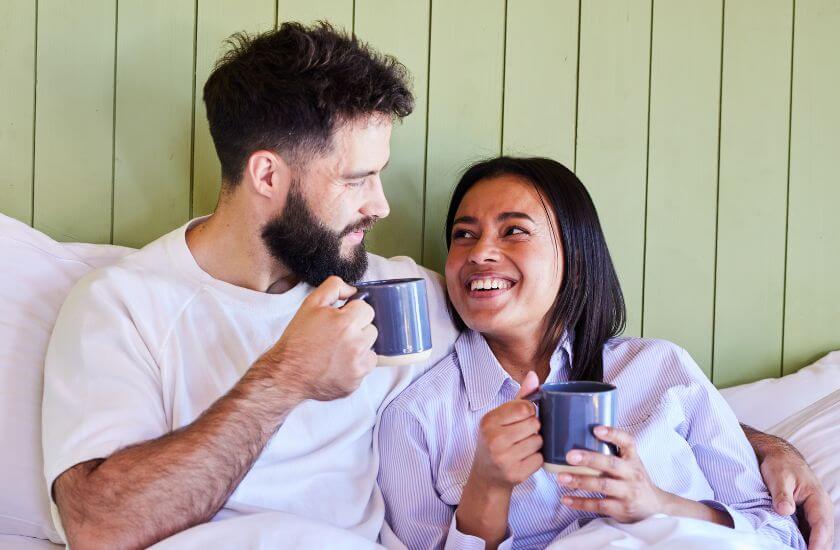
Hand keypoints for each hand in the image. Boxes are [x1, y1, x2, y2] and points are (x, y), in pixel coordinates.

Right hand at [259, 276, 377, 401]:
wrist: (286, 374)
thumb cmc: (297, 340)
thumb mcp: (310, 305)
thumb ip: (333, 287)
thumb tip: (353, 290)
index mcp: (345, 322)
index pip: (366, 309)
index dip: (352, 313)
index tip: (340, 321)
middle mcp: (355, 343)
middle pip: (371, 328)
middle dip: (357, 329)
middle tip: (337, 336)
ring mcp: (357, 363)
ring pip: (371, 347)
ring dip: (359, 347)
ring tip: (337, 351)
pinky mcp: (356, 380)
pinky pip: (368, 365)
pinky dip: (357, 364)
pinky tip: (339, 364)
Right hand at [469, 371, 542, 489]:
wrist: (486, 476)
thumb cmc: (496, 442)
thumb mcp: (501, 418)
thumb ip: (519, 397)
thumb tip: (534, 375)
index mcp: (488, 421)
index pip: (524, 407)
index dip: (529, 412)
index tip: (521, 419)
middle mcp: (493, 439)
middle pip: (534, 424)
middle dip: (532, 429)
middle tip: (520, 436)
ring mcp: (503, 458)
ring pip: (539, 441)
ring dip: (535, 444)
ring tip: (521, 448)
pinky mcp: (515, 474)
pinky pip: (540, 459)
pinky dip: (536, 459)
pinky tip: (523, 460)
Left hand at [558, 426, 667, 522]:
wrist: (655, 508)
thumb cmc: (634, 480)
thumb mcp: (630, 464)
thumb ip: (612, 454)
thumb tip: (579, 438)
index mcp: (633, 459)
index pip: (627, 442)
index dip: (613, 434)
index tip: (596, 429)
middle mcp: (632, 474)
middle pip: (611, 464)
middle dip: (589, 459)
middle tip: (569, 456)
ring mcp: (628, 492)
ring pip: (602, 486)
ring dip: (580, 481)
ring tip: (561, 478)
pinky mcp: (621, 509)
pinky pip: (598, 505)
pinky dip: (580, 502)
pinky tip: (566, 499)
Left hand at [759, 440, 833, 549]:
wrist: (779, 457)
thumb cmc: (780, 465)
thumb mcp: (778, 476)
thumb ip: (781, 494)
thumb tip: (784, 510)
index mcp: (818, 500)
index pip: (821, 527)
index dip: (817, 544)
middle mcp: (820, 510)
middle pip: (824, 537)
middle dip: (816, 549)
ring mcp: (814, 516)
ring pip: (818, 538)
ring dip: (810, 547)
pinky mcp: (806, 518)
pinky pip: (809, 535)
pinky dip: (804, 543)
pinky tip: (792, 547)